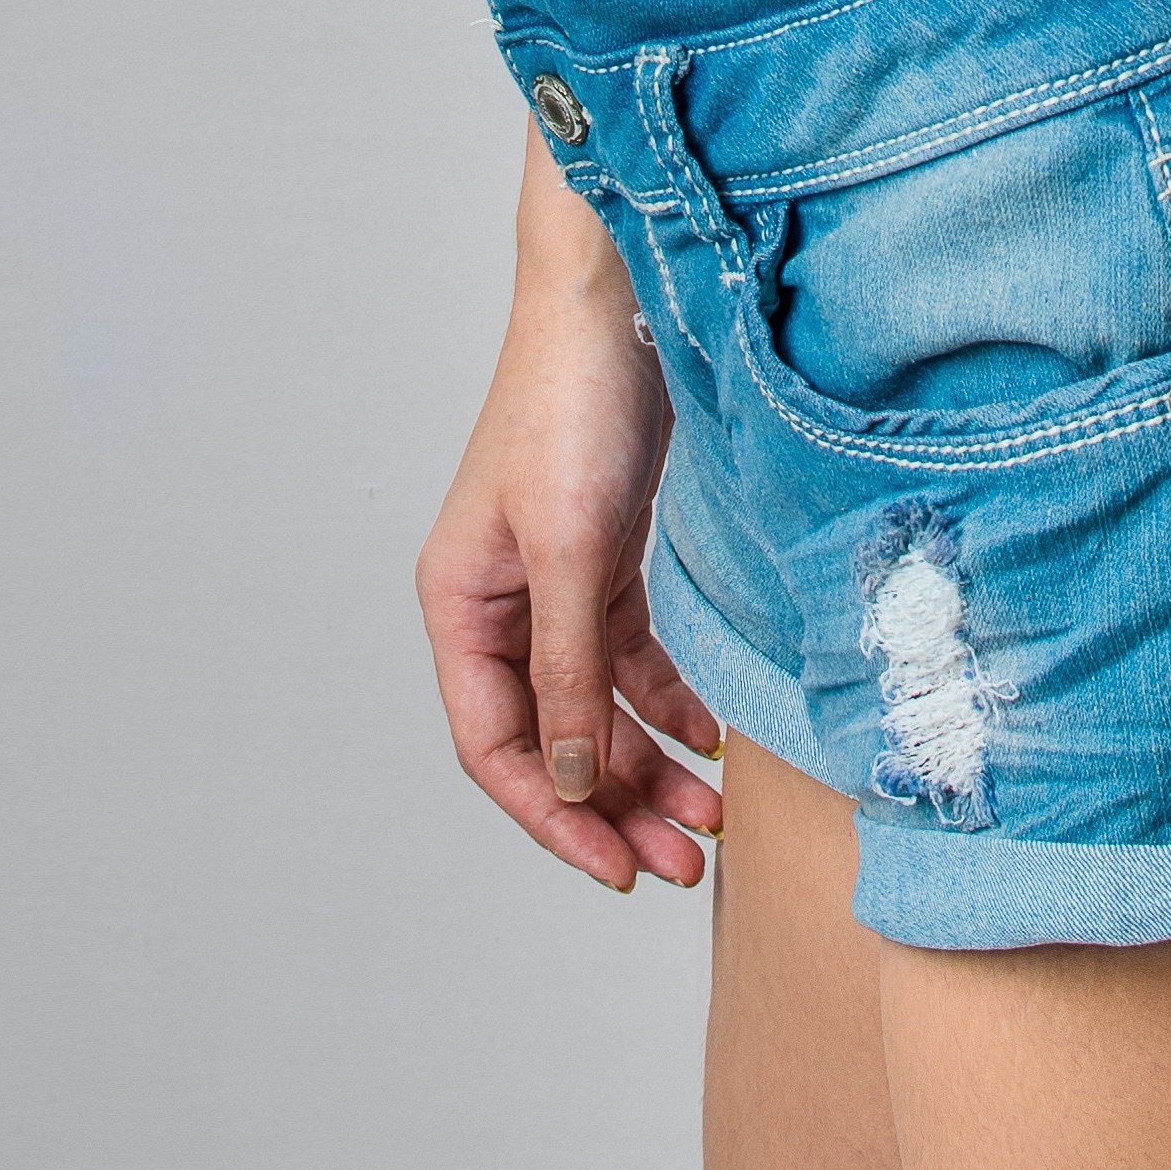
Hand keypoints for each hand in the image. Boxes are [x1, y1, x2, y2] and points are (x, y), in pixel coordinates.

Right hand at [414, 196, 724, 895]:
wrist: (623, 302)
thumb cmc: (575, 408)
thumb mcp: (571, 551)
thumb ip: (566, 671)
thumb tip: (567, 781)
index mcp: (460, 606)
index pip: (497, 747)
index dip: (554, 816)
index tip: (618, 868)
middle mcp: (498, 604)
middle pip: (551, 738)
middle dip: (616, 803)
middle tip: (687, 857)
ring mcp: (551, 581)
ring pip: (596, 705)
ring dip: (648, 762)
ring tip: (710, 815)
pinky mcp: (603, 555)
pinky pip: (629, 656)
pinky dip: (665, 699)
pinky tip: (709, 733)